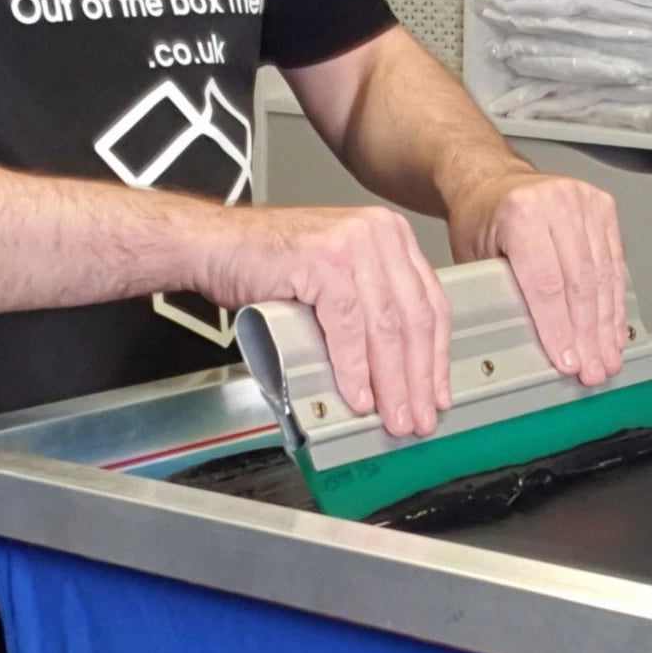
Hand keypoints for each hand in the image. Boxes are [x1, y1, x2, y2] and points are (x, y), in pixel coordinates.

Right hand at [202, 205, 450, 438]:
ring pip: (384, 327)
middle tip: (419, 418)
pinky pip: (348, 327)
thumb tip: (398, 371)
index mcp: (392, 237)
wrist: (213, 245)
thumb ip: (370, 309)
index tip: (437, 393)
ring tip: (392, 416)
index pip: (431, 304)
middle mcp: (380, 234)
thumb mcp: (338, 279)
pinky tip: (357, 396)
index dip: (437, 356)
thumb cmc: (271, 265)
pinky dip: (353, 368)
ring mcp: (352, 244)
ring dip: (390, 381)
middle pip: (413, 319)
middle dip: (418, 378)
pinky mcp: (324, 261)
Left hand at [447, 171, 626, 386]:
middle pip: (580, 283)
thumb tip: (529, 345)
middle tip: (593, 370)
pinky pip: (616, 263)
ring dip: (607, 325)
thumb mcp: (476, 256)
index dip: (560, 328)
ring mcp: (585, 202)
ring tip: (607, 359)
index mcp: (520, 212)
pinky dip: (615, 301)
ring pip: (603, 276)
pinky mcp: (604, 207)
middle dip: (589, 335)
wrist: (493, 179)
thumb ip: (504, 293)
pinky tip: (614, 330)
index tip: (568, 360)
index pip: (546, 283)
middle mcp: (557, 202)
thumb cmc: (480, 218)